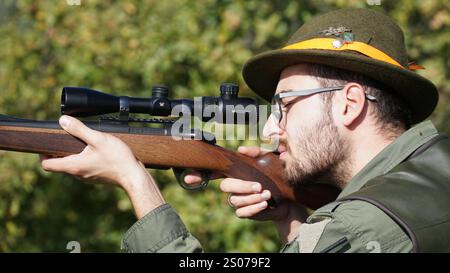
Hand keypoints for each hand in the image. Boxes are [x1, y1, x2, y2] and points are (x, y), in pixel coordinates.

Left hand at [40, 115, 164, 217]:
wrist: (133, 175)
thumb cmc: (118, 159)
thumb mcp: (98, 139)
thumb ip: (79, 129)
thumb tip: (63, 121)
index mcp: (73, 166)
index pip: (46, 164)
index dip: (42, 153)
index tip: (46, 143)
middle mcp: (77, 174)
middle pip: (58, 164)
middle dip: (58, 151)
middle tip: (66, 138)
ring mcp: (86, 177)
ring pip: (71, 165)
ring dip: (72, 154)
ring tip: (82, 143)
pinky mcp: (95, 177)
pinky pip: (82, 167)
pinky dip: (83, 159)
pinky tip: (95, 151)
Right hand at [184, 146, 307, 242]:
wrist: (289, 197)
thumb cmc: (277, 174)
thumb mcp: (270, 159)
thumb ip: (256, 152)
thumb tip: (241, 149)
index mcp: (235, 172)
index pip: (214, 172)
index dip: (199, 175)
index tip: (188, 178)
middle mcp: (233, 186)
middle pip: (225, 186)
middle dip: (241, 186)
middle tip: (258, 186)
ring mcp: (238, 200)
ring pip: (234, 200)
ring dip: (251, 197)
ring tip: (267, 194)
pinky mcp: (245, 212)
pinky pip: (242, 212)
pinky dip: (254, 208)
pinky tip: (264, 204)